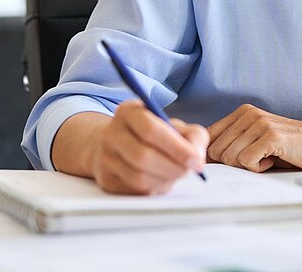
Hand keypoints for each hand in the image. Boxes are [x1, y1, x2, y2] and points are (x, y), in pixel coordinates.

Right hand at [88, 100, 208, 194]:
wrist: (118, 144)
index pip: (151, 130)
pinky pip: (133, 190)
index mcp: (128, 111)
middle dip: (173, 167)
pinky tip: (162, 180)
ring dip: (165, 180)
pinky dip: (154, 188)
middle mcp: (111, 133)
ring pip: (138, 177)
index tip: (196, 160)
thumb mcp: (175, 126)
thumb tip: (197, 158)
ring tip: (177, 175)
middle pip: (143, 156)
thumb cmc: (153, 134)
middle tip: (189, 171)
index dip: (177, 148)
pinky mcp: (105, 179)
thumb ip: (193, 136)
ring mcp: (105, 157)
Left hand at [207, 104, 301, 172]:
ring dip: (249, 166)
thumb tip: (201, 158)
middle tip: (258, 157)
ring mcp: (259, 123)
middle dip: (234, 163)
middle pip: (216, 151)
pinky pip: (246, 162)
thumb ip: (232, 142)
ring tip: (268, 156)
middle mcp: (248, 114)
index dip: (214, 156)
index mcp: (242, 112)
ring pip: (230, 158)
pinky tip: (274, 159)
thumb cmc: (290, 146)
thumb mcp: (256, 139)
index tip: (234, 161)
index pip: (208, 137)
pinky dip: (259, 169)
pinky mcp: (270, 136)